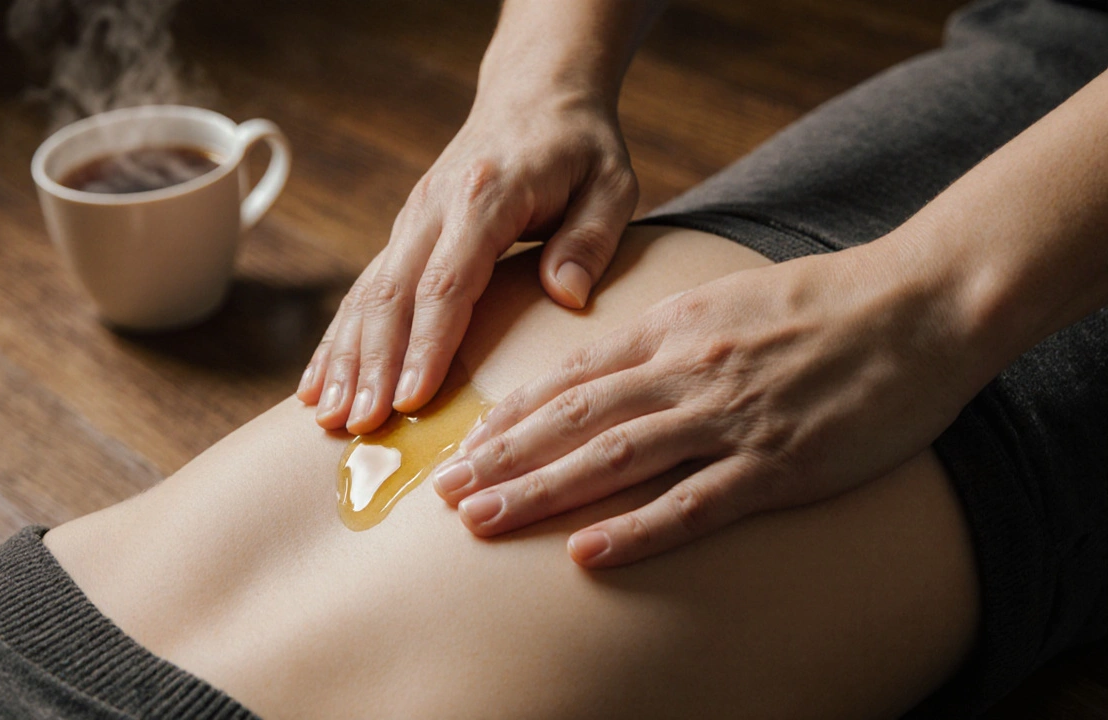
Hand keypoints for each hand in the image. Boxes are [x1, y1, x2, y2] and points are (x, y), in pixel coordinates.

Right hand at [297, 86, 638, 433]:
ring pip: (366, 294)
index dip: (426, 344)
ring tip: (327, 417)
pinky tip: (317, 384)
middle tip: (360, 426)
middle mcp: (434, 208)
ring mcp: (411, 221)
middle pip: (391, 294)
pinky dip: (338, 339)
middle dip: (371, 364)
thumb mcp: (611, 183)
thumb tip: (567, 297)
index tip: (410, 399)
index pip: (447, 282)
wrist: (534, 93)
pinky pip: (363, 290)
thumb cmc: (579, 146)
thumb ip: (590, 240)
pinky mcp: (404, 234)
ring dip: (344, 358)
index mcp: (485, 196)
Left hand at [431, 243, 982, 567]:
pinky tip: (587, 552)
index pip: (572, 379)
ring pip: (614, 459)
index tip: (464, 446)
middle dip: (501, 458)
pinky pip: (694, 503)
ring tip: (483, 520)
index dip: (511, 416)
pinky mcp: (777, 462)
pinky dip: (637, 528)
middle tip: (444, 493)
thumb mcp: (725, 299)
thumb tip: (610, 366)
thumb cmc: (822, 301)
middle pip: (573, 420)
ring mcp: (730, 417)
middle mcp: (687, 370)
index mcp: (671, 329)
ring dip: (541, 491)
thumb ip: (665, 333)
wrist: (918, 305)